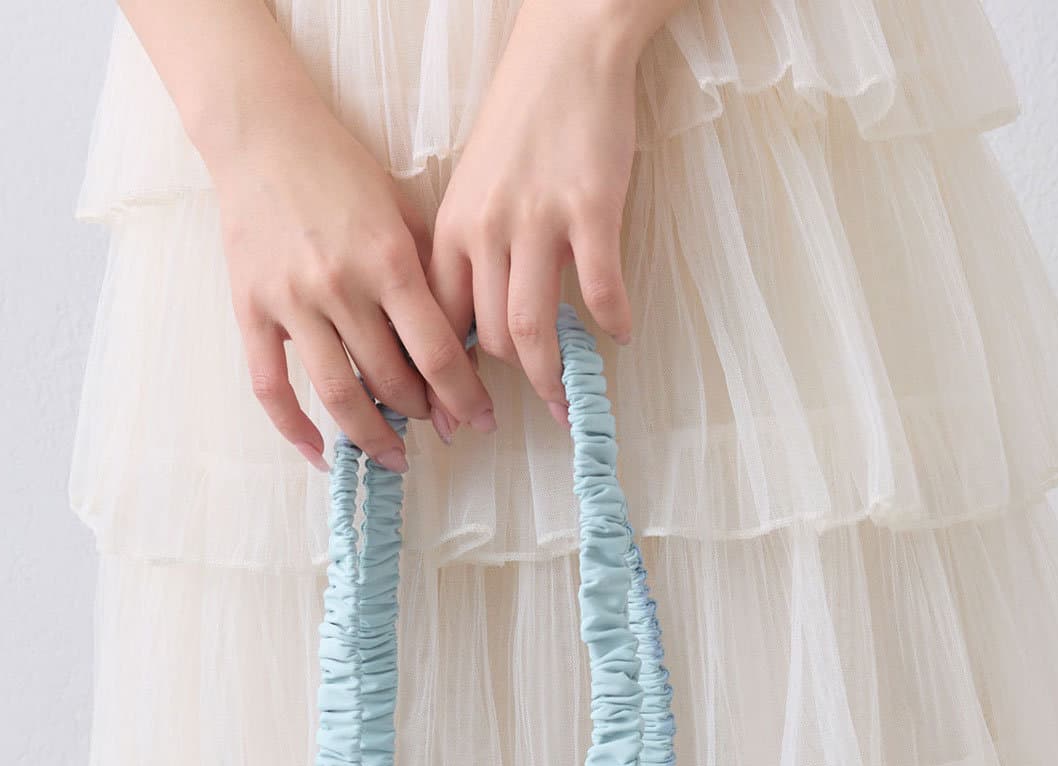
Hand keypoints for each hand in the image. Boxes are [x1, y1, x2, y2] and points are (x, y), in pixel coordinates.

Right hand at [210, 107, 494, 470]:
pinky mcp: (251, 310)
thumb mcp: (403, 212)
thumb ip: (431, 277)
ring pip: (338, 394)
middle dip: (422, 414)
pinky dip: (296, 430)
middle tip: (438, 428)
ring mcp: (292, 302)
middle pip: (390, 380)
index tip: (479, 420)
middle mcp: (341, 286)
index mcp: (388, 260)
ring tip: (394, 455)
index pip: (436, 351)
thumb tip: (458, 352)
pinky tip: (322, 454)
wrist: (263, 135)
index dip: (463, 396)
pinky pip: (271, 388)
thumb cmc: (342, 172)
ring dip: (373, 436)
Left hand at [427, 0, 645, 429]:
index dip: (444, 382)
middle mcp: (487, 230)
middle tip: (527, 414)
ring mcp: (538, 221)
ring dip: (552, 377)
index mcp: (452, 230)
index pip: (437, 325)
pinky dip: (611, 322)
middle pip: (488, 337)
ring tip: (567, 401)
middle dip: (506, 388)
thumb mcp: (475, 191)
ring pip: (532, 327)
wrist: (567, 52)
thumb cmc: (523, 123)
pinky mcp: (590, 209)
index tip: (452, 422)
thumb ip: (472, 256)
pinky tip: (620, 335)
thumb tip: (474, 329)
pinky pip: (599, 289)